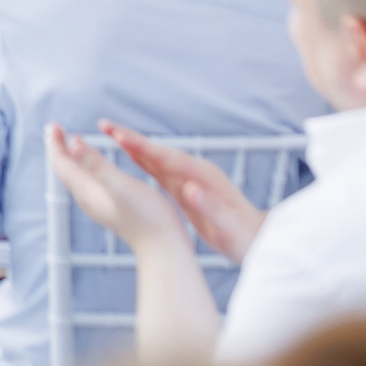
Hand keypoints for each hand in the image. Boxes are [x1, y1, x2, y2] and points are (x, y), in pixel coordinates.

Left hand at [44, 124, 190, 253]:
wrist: (163, 249)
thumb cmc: (147, 218)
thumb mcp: (120, 186)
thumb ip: (96, 166)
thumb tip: (72, 145)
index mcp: (87, 191)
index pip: (61, 164)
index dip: (55, 143)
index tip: (53, 125)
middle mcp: (88, 198)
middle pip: (66, 169)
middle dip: (60, 148)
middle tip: (56, 129)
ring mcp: (100, 204)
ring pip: (77, 176)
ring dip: (73, 156)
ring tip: (73, 141)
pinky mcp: (112, 207)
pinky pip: (91, 182)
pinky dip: (88, 167)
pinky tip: (99, 165)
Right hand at [104, 123, 266, 261]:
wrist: (261, 240)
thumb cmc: (245, 237)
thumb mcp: (228, 227)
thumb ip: (209, 207)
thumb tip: (189, 190)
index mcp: (203, 177)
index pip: (167, 159)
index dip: (143, 148)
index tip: (119, 137)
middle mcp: (196, 172)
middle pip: (158, 152)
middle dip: (132, 139)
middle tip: (105, 125)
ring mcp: (192, 178)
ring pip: (157, 158)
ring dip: (134, 146)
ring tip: (110, 133)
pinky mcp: (188, 187)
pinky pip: (161, 170)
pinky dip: (143, 160)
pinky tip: (131, 155)